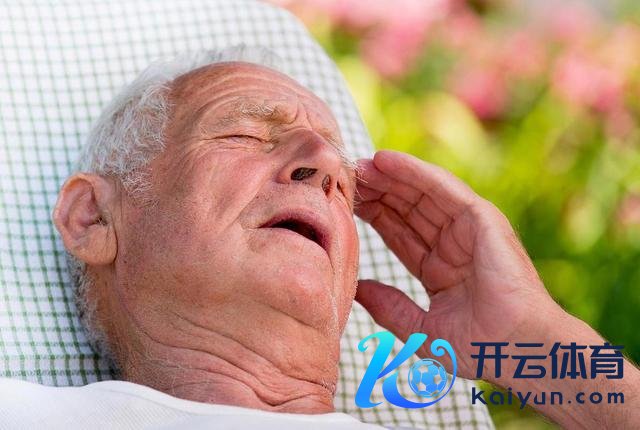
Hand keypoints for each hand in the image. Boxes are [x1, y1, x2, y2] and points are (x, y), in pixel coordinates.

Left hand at [354, 150, 561, 378]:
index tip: (345, 203)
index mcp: (440, 268)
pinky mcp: (482, 219)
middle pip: (408, 210)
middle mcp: (454, 244)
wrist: (519, 350)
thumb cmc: (481, 347)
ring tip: (361, 163)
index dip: (374, 217)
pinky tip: (387, 160)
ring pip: (422, 194)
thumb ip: (390, 308)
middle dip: (378, 192)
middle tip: (348, 175)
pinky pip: (443, 189)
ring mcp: (469, 229)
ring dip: (391, 176)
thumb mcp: (422, 329)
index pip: (400, 234)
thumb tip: (357, 289)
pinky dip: (415, 172)